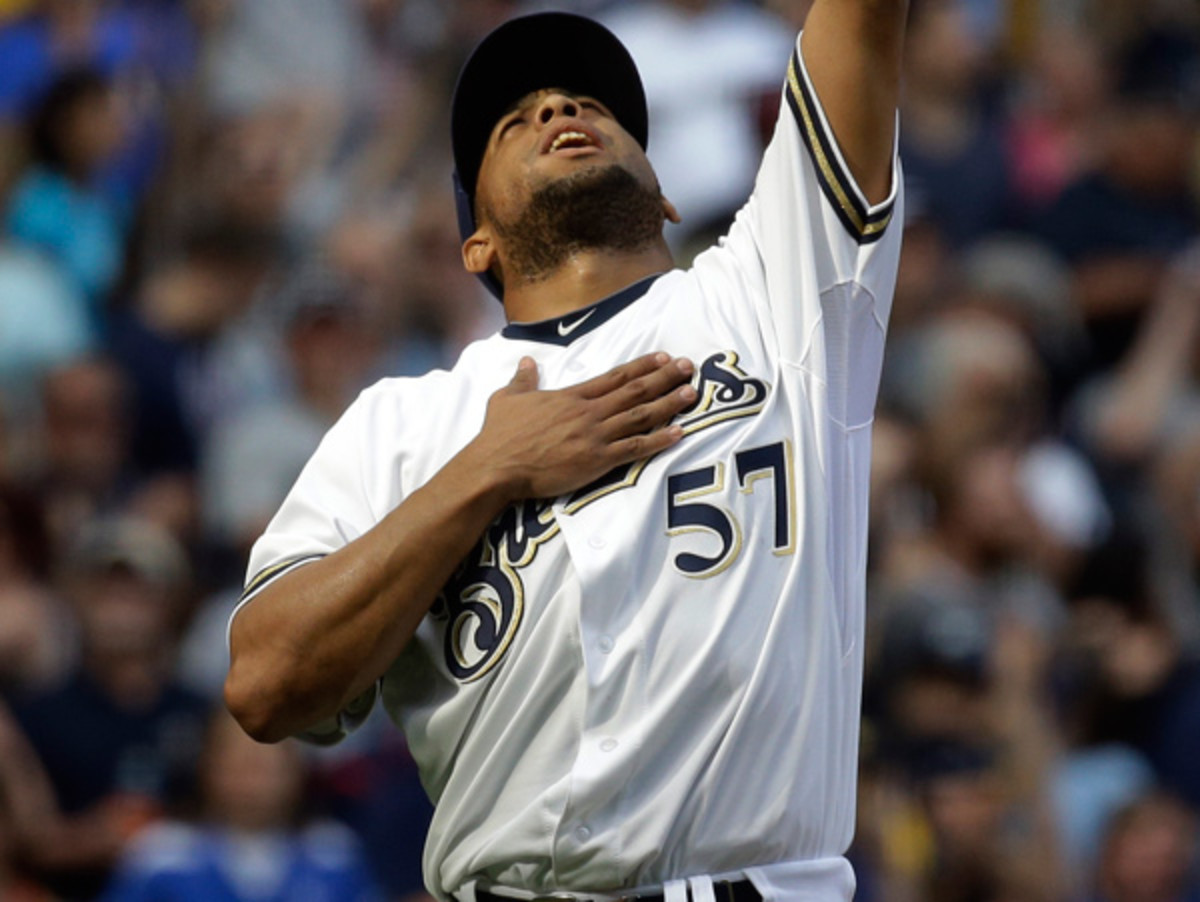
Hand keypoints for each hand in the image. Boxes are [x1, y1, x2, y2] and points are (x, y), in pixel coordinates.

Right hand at [478, 351, 695, 499]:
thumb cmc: (500, 434)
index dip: (642, 366)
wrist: (497, 466)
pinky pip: (635, 448)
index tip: (664, 357)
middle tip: (689, 368)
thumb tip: (526, 362)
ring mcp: (595, 436)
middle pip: (635, 391)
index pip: (615, 376)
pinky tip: (679, 433)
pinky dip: (659, 440)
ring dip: (668, 403)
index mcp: (571, 396)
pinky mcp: (597, 461)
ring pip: (640, 415)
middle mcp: (588, 412)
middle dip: (664, 378)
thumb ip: (522, 379)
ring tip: (691, 393)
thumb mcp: (507, 398)